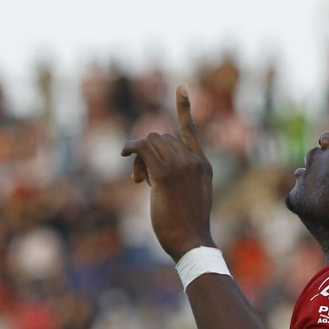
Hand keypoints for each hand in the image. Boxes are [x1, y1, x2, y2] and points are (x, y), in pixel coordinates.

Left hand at [122, 85, 215, 261]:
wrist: (192, 242)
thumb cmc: (186, 227)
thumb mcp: (187, 197)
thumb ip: (176, 178)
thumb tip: (148, 170)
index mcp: (203, 166)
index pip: (191, 130)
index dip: (184, 107)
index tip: (181, 86)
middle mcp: (195, 161)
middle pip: (163, 137)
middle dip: (148, 152)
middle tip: (141, 178)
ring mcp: (182, 166)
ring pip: (153, 142)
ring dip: (140, 156)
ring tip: (140, 181)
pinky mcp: (167, 175)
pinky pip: (144, 149)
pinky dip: (132, 149)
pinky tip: (125, 155)